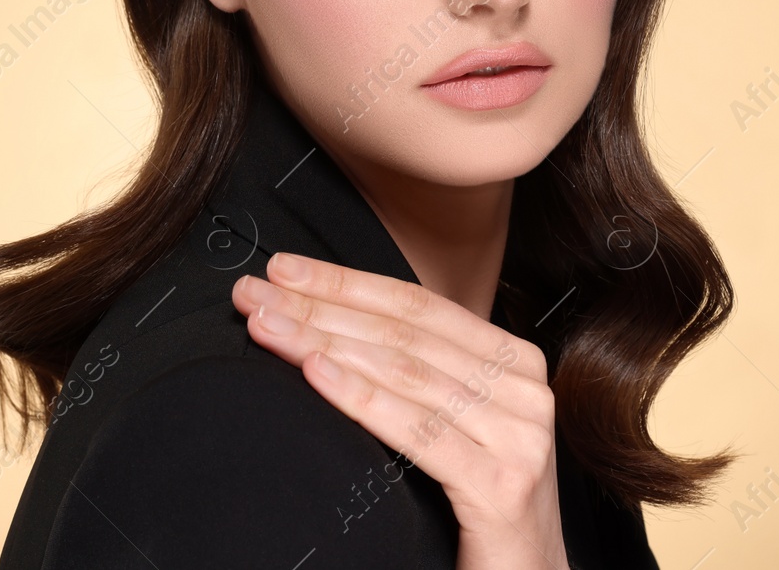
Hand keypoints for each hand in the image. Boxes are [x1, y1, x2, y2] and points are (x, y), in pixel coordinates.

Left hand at [231, 252, 568, 569]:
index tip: (281, 269)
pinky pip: (418, 433)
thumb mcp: (453, 426)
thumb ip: (419, 375)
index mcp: (512, 361)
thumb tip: (331, 325)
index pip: (415, 306)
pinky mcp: (503, 485)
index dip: (345, 283)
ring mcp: (520, 435)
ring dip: (324, 343)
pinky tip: (316, 375)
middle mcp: (524, 388)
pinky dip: (362, 398)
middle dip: (320, 308)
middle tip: (254, 294)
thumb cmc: (476, 509)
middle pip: (403, 335)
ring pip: (405, 374)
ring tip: (268, 327)